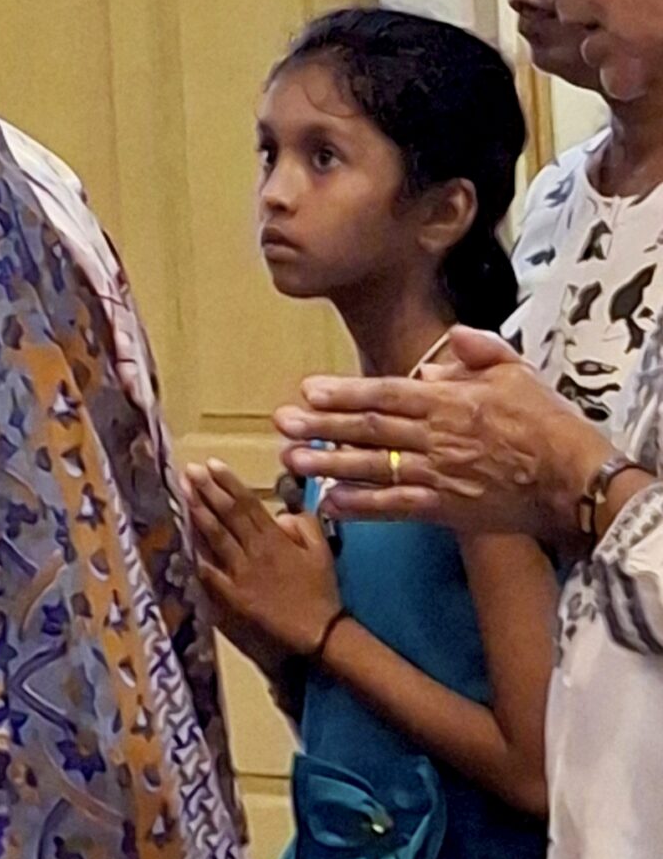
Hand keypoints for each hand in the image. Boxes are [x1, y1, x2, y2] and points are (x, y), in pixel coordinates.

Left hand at [183, 459, 341, 661]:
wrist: (317, 632)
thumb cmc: (320, 591)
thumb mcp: (322, 553)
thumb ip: (305, 526)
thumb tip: (282, 512)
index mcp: (276, 539)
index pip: (248, 504)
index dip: (229, 483)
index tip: (212, 464)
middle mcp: (255, 551)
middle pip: (228, 515)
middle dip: (207, 489)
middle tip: (189, 469)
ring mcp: (241, 573)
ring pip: (215, 537)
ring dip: (198, 512)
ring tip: (182, 492)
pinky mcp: (231, 594)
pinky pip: (209, 571)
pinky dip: (195, 554)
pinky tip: (180, 537)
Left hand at [272, 327, 613, 541]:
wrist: (576, 478)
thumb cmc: (547, 423)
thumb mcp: (516, 372)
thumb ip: (477, 352)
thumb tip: (442, 349)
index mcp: (448, 401)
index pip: (386, 392)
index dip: (344, 391)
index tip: (308, 390)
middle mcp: (436, 436)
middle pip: (369, 428)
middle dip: (321, 426)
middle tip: (283, 424)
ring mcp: (438, 474)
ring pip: (373, 467)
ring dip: (329, 464)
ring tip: (291, 460)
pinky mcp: (446, 508)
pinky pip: (396, 507)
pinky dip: (362, 506)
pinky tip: (331, 504)